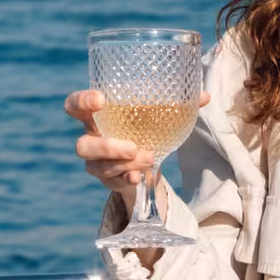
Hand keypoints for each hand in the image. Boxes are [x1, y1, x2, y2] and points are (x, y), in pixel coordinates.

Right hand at [64, 89, 211, 196]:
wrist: (149, 158)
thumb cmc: (148, 127)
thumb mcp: (160, 114)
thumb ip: (180, 104)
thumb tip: (205, 96)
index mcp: (98, 115)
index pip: (74, 105)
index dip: (81, 101)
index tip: (101, 99)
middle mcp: (92, 138)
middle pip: (81, 145)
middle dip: (105, 147)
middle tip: (133, 147)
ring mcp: (97, 162)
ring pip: (97, 167)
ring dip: (123, 165)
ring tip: (148, 158)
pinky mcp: (108, 180)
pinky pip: (111, 183)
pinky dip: (126, 179)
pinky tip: (139, 177)